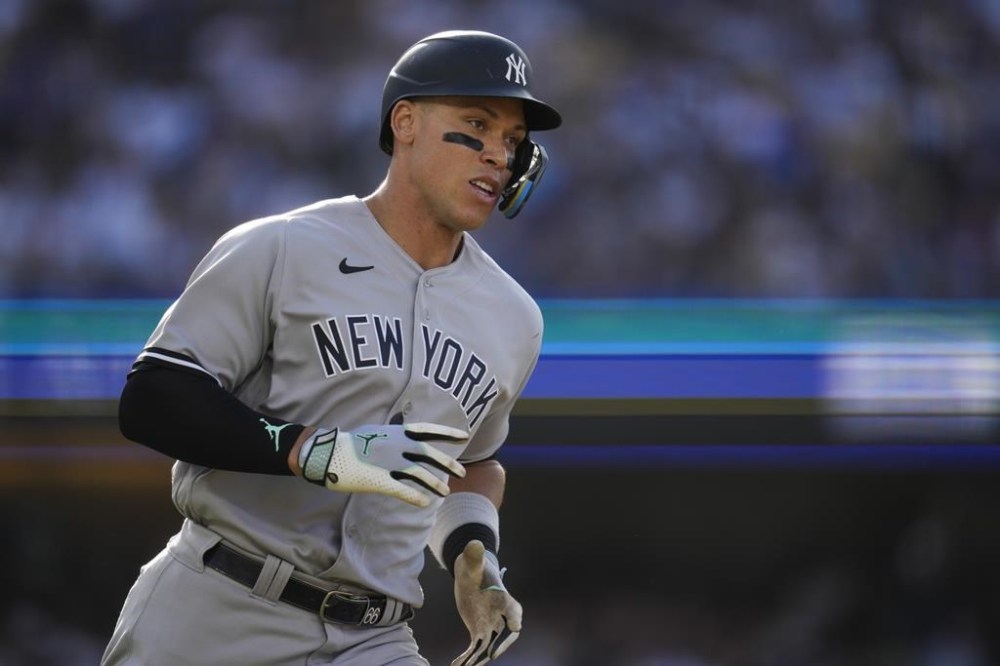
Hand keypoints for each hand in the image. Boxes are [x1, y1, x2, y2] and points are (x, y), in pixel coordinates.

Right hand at [301, 422, 466, 506]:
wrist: (326, 452)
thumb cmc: (350, 442)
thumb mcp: (376, 431)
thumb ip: (394, 435)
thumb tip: (405, 432)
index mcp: (396, 432)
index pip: (428, 430)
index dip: (448, 433)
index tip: (465, 436)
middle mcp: (396, 445)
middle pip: (429, 455)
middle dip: (447, 464)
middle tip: (461, 473)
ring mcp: (388, 462)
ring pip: (420, 474)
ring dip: (435, 485)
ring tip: (445, 493)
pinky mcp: (379, 480)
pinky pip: (402, 490)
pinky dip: (415, 497)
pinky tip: (425, 503)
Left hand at [452, 540, 521, 664]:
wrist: (471, 575)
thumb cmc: (475, 567)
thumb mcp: (472, 563)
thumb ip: (473, 556)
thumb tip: (474, 544)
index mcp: (505, 600)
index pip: (514, 613)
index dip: (514, 621)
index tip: (513, 627)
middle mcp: (502, 616)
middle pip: (504, 636)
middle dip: (496, 648)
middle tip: (484, 656)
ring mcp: (492, 626)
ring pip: (488, 647)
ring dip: (478, 659)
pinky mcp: (480, 632)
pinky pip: (476, 648)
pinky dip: (468, 658)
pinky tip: (456, 665)